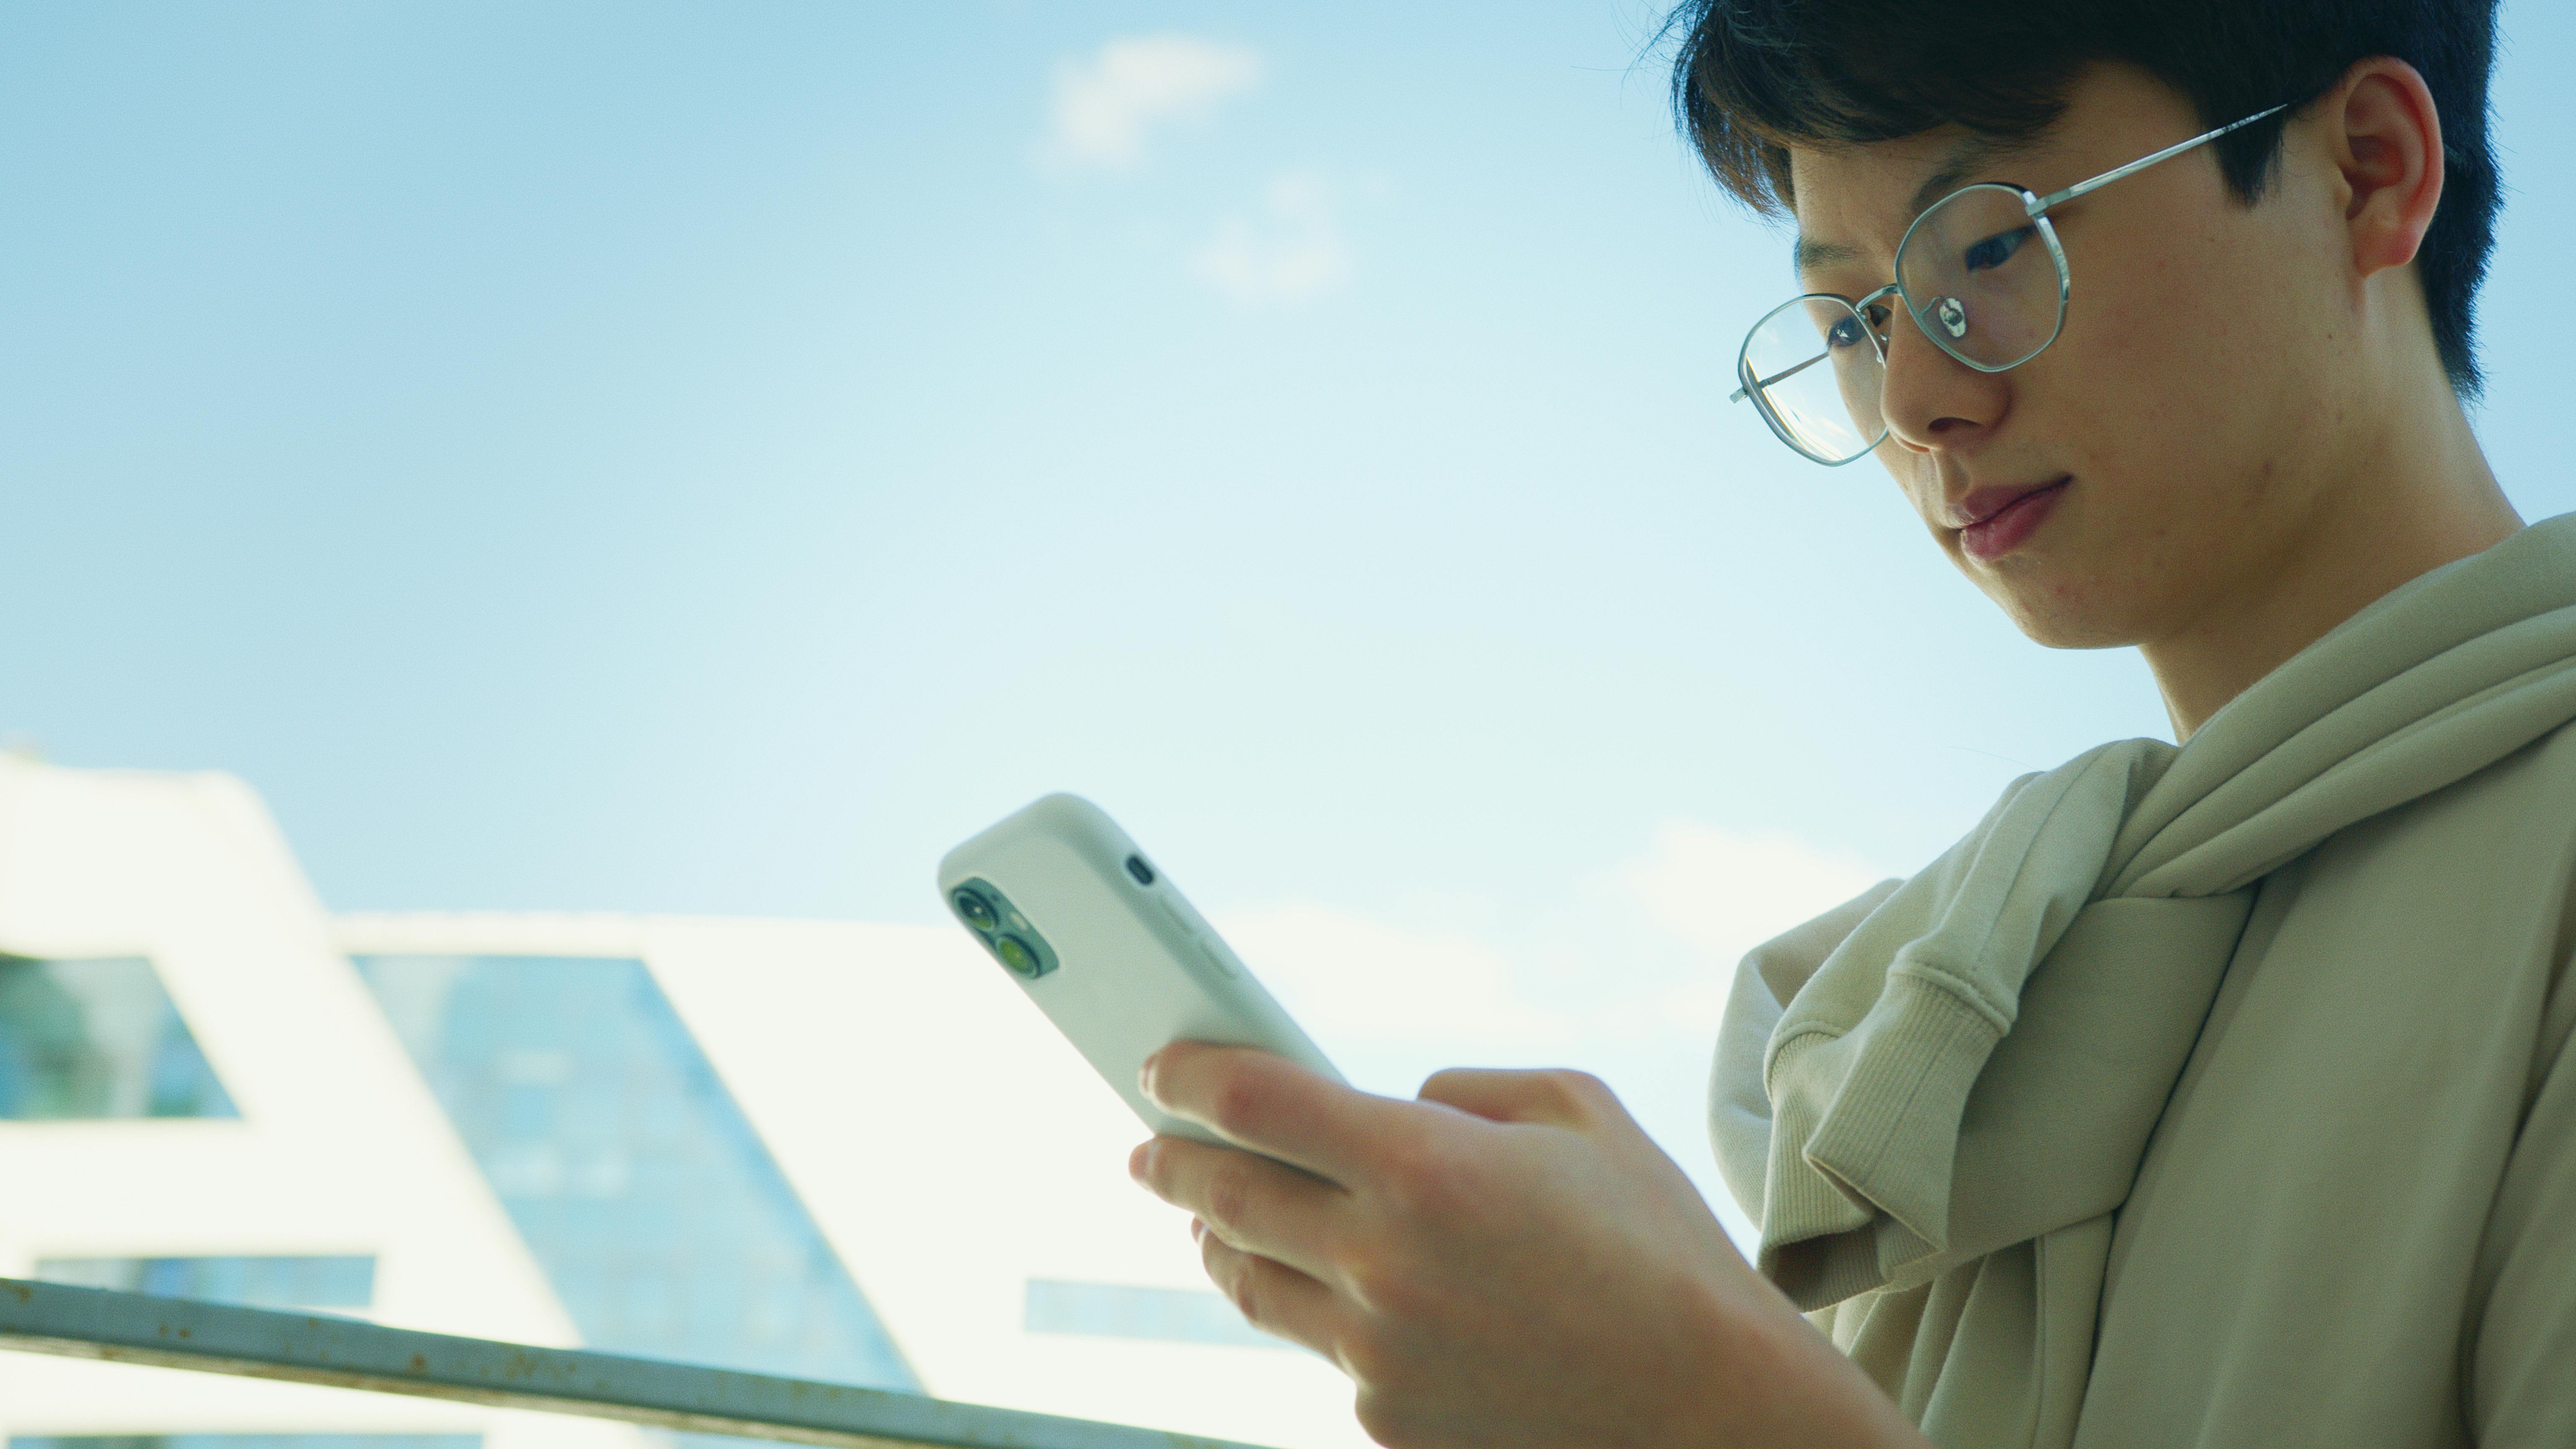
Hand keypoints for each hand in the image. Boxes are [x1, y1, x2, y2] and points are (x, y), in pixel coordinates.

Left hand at [1127, 1043, 1925, 1448]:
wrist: (1709, 1406)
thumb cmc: (1656, 1245)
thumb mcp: (1576, 1111)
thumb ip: (1463, 1089)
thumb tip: (1390, 1101)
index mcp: (1421, 1166)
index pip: (1254, 1102)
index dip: (1192, 1076)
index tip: (1160, 1067)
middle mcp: (1379, 1262)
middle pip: (1225, 1197)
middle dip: (1173, 1163)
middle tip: (1148, 1148)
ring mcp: (1375, 1354)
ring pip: (1252, 1285)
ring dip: (1217, 1243)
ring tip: (1204, 1222)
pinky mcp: (1387, 1420)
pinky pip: (1326, 1353)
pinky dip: (1321, 1314)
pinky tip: (1331, 1294)